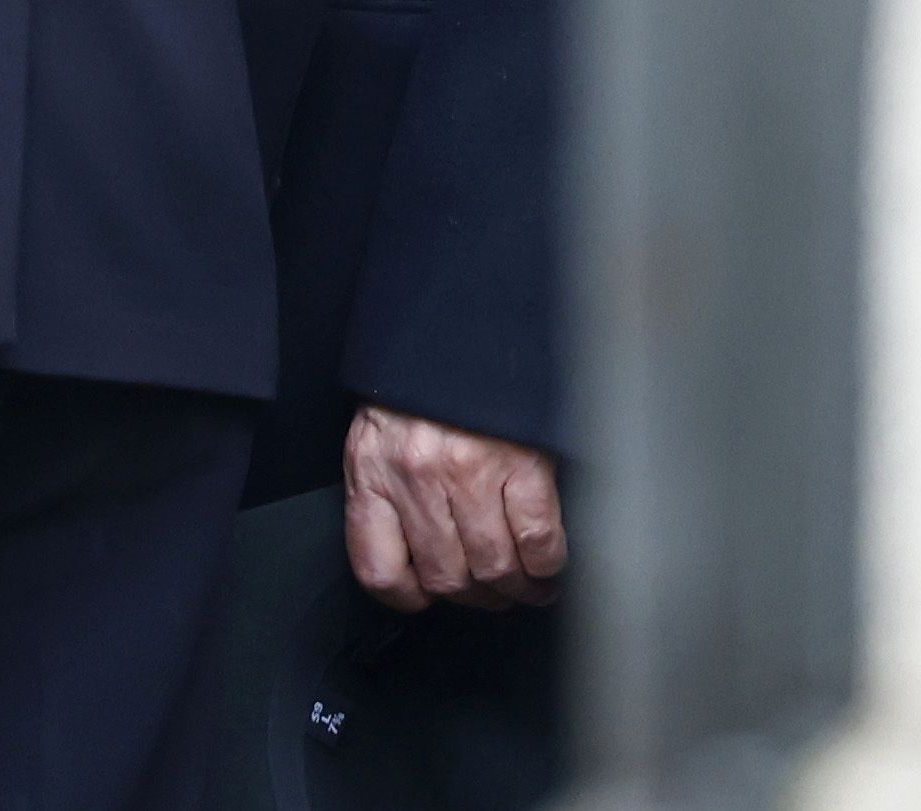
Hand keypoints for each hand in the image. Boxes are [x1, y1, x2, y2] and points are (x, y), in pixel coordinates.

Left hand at [346, 405, 565, 611]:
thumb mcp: (377, 434)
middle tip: (493, 594)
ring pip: (494, 568)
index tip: (429, 595)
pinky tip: (548, 566)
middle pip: (447, 578)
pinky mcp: (522, 463)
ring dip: (517, 590)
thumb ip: (386, 491)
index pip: (378, 569)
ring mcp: (470, 471)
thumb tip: (416, 557)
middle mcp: (416, 476)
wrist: (457, 324)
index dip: (409, 595)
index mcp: (372, 471)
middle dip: (475, 597)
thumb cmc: (417, 385)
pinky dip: (547, 565)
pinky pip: (538, 540)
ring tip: (527, 587)